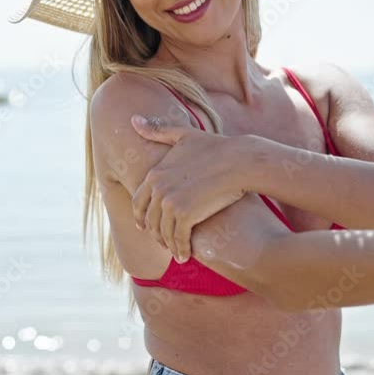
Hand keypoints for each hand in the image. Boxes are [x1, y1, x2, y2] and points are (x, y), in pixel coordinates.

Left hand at [130, 114, 247, 262]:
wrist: (240, 161)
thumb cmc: (216, 147)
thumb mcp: (183, 135)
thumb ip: (158, 130)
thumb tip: (133, 119)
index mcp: (154, 173)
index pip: (139, 202)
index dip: (142, 217)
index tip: (147, 227)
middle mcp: (158, 188)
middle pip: (150, 220)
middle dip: (156, 234)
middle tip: (165, 243)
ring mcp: (170, 202)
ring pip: (162, 232)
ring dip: (169, 245)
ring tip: (177, 252)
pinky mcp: (185, 215)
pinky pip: (177, 239)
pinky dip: (180, 249)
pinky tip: (186, 255)